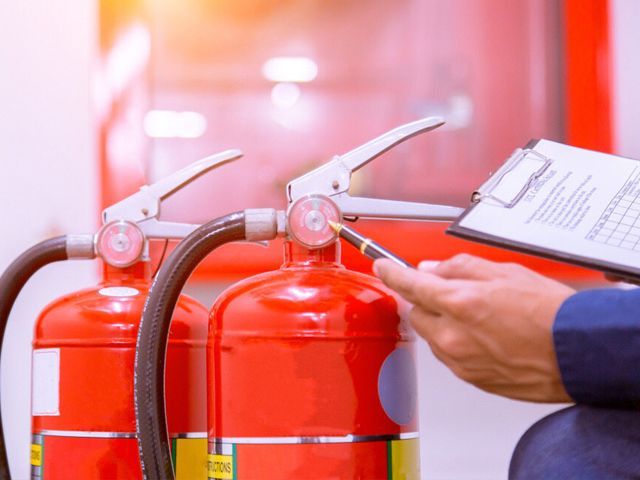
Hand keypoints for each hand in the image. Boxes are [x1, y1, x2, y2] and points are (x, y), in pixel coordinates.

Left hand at [374, 254, 575, 402]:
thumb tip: (431, 269)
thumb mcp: (505, 272)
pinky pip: (449, 356)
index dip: (391, 272)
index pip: (409, 284)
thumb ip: (460, 268)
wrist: (577, 353)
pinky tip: (486, 337)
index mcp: (460, 302)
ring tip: (481, 318)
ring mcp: (460, 360)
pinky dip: (457, 343)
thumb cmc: (549, 313)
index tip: (383, 266)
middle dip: (427, 301)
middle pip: (417, 313)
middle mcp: (453, 335)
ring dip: (443, 323)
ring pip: (432, 336)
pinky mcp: (470, 378)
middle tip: (455, 294)